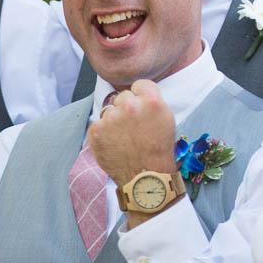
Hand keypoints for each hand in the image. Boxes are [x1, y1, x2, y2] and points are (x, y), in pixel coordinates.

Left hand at [87, 80, 178, 195]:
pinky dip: (103, 133)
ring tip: (124, 139)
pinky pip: (98, 124)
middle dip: (126, 108)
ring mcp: (111, 118)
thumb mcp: (165, 119)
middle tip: (133, 128)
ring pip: (109, 110)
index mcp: (151, 100)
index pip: (139, 84)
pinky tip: (114, 144)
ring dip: (114, 121)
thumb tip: (135, 91)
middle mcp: (130, 106)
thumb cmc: (158, 150)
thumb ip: (150, 101)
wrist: (145, 177)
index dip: (141, 96)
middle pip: (122, 96)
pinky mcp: (96, 130)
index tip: (142, 108)